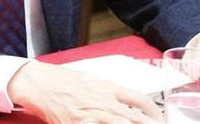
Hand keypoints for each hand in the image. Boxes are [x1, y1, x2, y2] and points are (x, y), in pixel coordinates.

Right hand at [7, 61, 161, 123]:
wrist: (38, 83)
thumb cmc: (61, 80)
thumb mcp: (90, 79)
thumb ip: (109, 91)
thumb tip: (127, 103)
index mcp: (108, 88)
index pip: (141, 100)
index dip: (156, 112)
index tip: (161, 119)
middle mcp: (104, 102)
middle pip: (137, 119)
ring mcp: (93, 116)